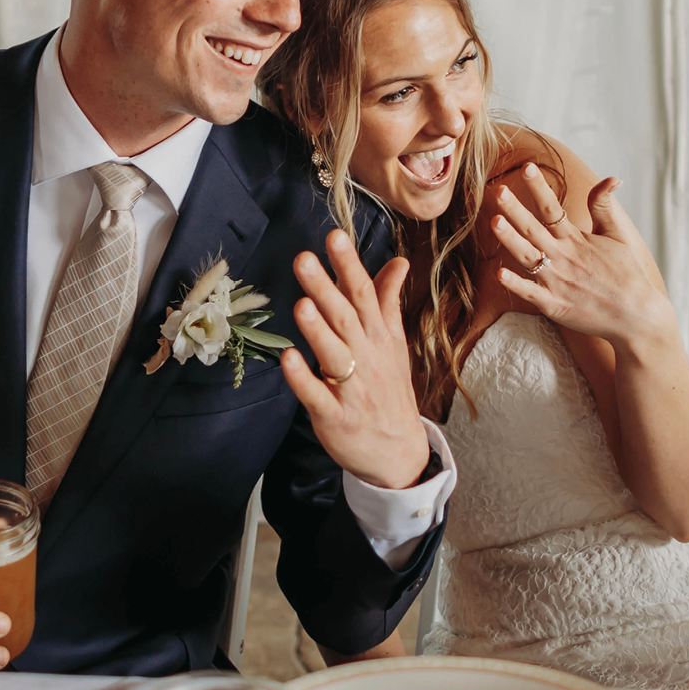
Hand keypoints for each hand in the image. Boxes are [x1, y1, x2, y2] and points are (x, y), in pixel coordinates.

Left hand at [281, 228, 429, 489]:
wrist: (399, 452)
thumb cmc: (390, 390)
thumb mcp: (394, 343)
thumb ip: (388, 301)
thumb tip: (400, 261)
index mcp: (380, 337)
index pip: (365, 295)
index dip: (349, 266)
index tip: (334, 236)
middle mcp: (368, 358)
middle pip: (346, 318)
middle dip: (326, 288)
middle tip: (304, 259)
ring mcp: (353, 389)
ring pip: (334, 355)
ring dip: (318, 330)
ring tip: (302, 303)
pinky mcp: (336, 417)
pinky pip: (318, 396)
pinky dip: (304, 378)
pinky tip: (289, 359)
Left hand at [491, 164, 676, 352]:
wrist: (636, 316)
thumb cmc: (627, 274)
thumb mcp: (618, 236)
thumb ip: (605, 207)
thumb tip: (612, 177)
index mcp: (576, 239)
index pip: (553, 208)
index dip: (539, 187)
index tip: (527, 167)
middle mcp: (564, 257)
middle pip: (533, 229)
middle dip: (515, 209)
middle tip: (498, 190)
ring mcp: (557, 282)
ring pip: (527, 257)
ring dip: (510, 240)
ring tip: (494, 222)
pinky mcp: (554, 305)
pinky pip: (530, 293)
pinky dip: (516, 284)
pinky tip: (500, 273)